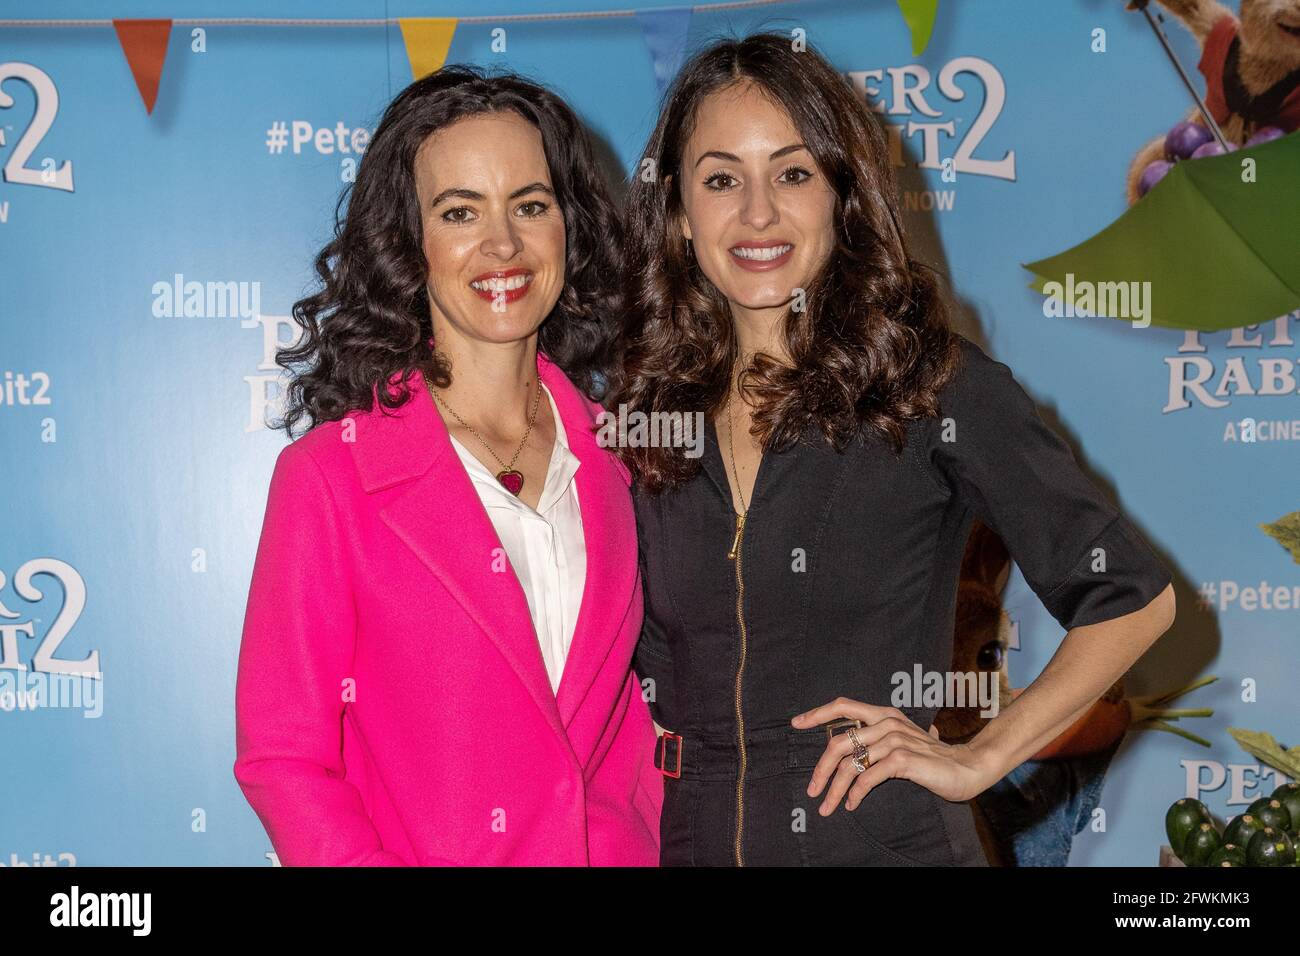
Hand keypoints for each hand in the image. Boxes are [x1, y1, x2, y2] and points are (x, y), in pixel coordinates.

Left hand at [791, 698, 1001, 813]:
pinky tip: (852, 804)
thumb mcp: (903, 741)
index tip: (796, 724)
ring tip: (827, 807)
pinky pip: (867, 777)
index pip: (844, 705)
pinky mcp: (902, 759)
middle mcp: (887, 722)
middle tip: (812, 790)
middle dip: (820, 769)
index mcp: (884, 714)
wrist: (967, 768)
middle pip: (838, 742)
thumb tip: (857, 749)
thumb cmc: (933, 758)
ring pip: (850, 764)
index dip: (818, 714)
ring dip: (834, 789)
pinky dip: (855, 793)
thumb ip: (882, 739)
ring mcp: (894, 739)